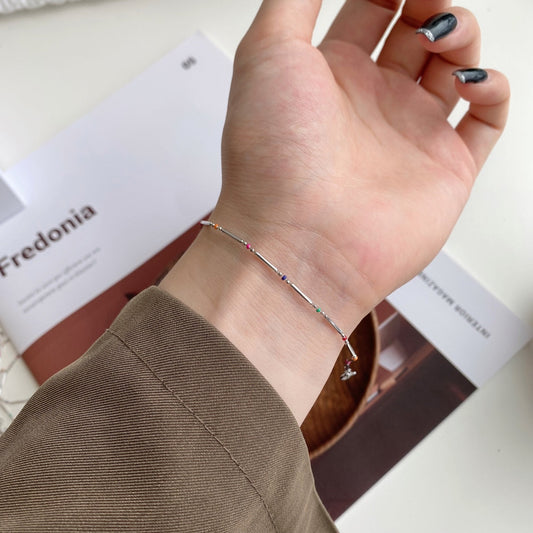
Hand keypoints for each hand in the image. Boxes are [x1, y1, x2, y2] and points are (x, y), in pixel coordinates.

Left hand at [162, 0, 508, 421]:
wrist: (300, 243)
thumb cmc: (274, 159)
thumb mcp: (268, 55)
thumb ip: (295, 0)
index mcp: (328, 77)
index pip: (370, 9)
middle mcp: (369, 105)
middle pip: (415, 33)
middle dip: (428, 2)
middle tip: (426, 0)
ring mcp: (408, 135)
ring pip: (453, 68)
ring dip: (460, 36)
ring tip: (442, 37)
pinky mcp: (444, 168)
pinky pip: (487, 119)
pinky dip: (493, 89)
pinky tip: (471, 83)